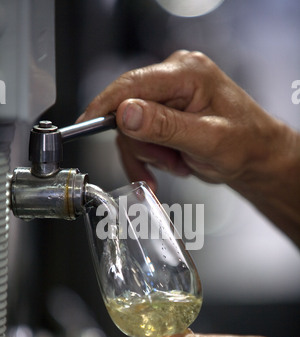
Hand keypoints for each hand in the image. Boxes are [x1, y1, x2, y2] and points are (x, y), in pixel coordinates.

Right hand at [77, 50, 299, 246]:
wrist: (256, 157)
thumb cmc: (245, 144)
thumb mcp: (207, 140)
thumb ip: (165, 126)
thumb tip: (126, 113)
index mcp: (187, 74)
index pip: (133, 83)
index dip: (105, 105)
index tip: (85, 124)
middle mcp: (175, 79)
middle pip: (128, 110)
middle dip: (143, 146)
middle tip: (166, 164)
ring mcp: (169, 96)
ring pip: (132, 129)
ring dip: (150, 155)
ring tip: (177, 165)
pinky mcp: (165, 113)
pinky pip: (141, 136)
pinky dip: (151, 158)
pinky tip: (172, 164)